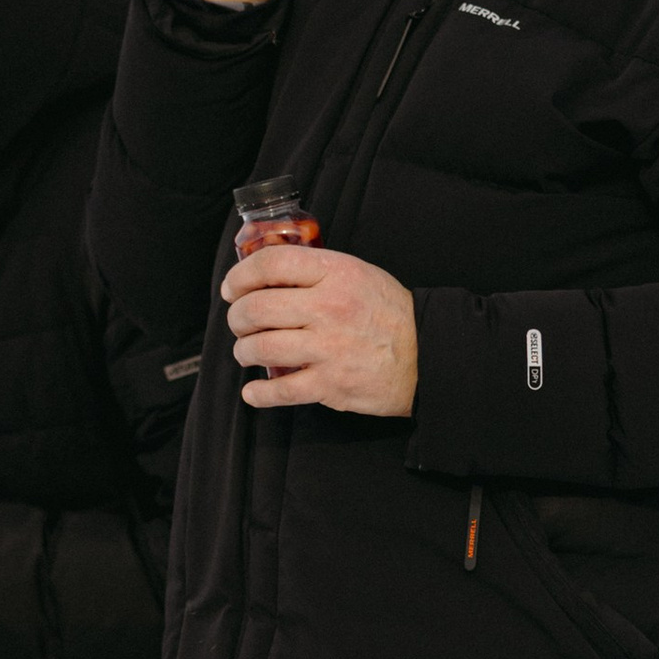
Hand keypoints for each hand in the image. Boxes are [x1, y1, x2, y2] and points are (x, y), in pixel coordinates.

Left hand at [223, 242, 416, 415]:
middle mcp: (327, 308)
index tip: (232, 288)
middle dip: (237, 317)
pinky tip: (253, 393)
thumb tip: (270, 274)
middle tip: (240, 323)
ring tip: (248, 351)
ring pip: (261, 347)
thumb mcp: (359, 274)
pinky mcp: (329, 384)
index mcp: (335, 274)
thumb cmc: (390, 313)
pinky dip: (258, 394)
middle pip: (257, 308)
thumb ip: (317, 271)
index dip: (241, 275)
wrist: (426, 355)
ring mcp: (327, 348)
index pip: (271, 263)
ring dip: (244, 351)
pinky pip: (280, 391)